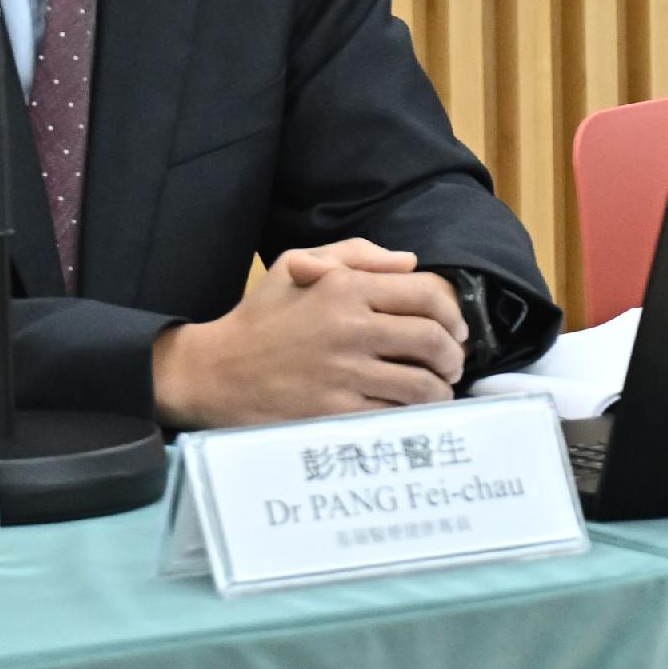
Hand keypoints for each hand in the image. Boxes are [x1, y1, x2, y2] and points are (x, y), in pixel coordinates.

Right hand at [150, 238, 469, 428]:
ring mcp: (342, 373)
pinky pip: (395, 414)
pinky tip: (409, 411)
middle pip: (433, 340)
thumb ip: (354, 254)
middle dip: (453, 355)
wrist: (211, 372)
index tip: (457, 329)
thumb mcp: (296, 265)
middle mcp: (348, 328)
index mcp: (344, 288)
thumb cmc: (259, 318)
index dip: (454, 313)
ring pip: (421, 383)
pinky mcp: (333, 412)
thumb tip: (409, 261)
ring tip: (437, 390)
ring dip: (440, 389)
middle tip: (453, 364)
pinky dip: (412, 414)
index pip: (428, 294)